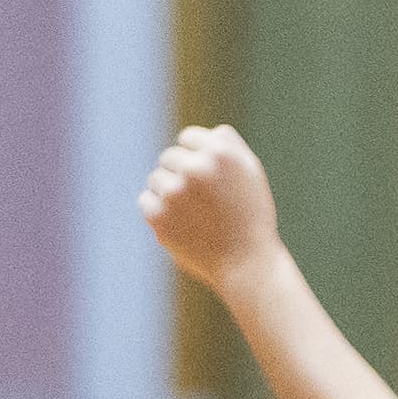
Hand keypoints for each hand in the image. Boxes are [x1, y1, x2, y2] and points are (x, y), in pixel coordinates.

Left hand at [139, 124, 283, 280]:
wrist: (247, 264)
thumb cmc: (251, 216)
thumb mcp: (250, 172)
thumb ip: (225, 144)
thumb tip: (195, 134)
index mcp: (221, 153)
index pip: (187, 138)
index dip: (199, 158)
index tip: (211, 179)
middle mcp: (196, 168)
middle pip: (169, 157)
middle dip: (182, 175)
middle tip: (205, 201)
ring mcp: (174, 192)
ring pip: (156, 179)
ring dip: (169, 193)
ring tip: (196, 215)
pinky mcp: (158, 215)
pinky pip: (146, 200)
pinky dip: (159, 211)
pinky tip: (183, 225)